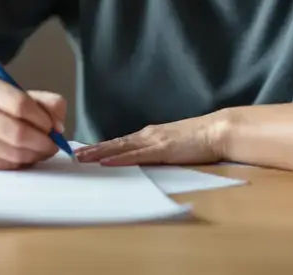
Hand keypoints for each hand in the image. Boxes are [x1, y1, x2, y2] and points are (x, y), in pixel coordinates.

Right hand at [0, 77, 66, 170]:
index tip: (53, 126)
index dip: (43, 118)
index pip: (21, 104)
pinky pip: (7, 165)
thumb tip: (59, 127)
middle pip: (18, 133)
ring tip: (43, 150)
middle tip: (54, 144)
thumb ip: (45, 103)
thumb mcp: (16, 93)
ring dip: (36, 154)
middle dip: (43, 142)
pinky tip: (26, 156)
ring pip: (14, 153)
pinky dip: (23, 162)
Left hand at [74, 112, 228, 165]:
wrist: (218, 130)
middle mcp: (148, 135)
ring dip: (100, 153)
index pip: (121, 142)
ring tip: (82, 158)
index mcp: (150, 135)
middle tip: (74, 155)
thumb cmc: (199, 140)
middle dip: (93, 150)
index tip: (85, 152)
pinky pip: (137, 155)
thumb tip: (145, 160)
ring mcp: (154, 141)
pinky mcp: (163, 149)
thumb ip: (158, 151)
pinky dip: (120, 159)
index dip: (102, 147)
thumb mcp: (173, 145)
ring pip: (121, 148)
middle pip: (115, 143)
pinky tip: (106, 162)